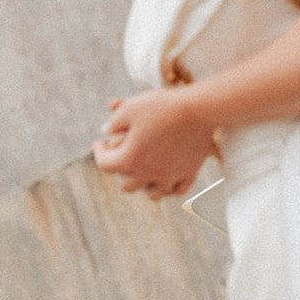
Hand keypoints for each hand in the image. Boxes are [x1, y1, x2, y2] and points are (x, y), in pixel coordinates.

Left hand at [92, 90, 217, 199]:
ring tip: (143, 171)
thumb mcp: (131, 107)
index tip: (100, 141)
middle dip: (120, 171)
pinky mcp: (190, 173)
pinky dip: (169, 187)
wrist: (200, 108)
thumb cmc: (163, 105)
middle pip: (126, 185)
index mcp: (131, 158)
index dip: (99, 152)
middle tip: (122, 156)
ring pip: (152, 194)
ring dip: (144, 184)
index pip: (105, 164)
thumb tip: (105, 131)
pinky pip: (177, 190)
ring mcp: (171, 176)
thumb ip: (114, 121)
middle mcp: (150, 173)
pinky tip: (166, 177)